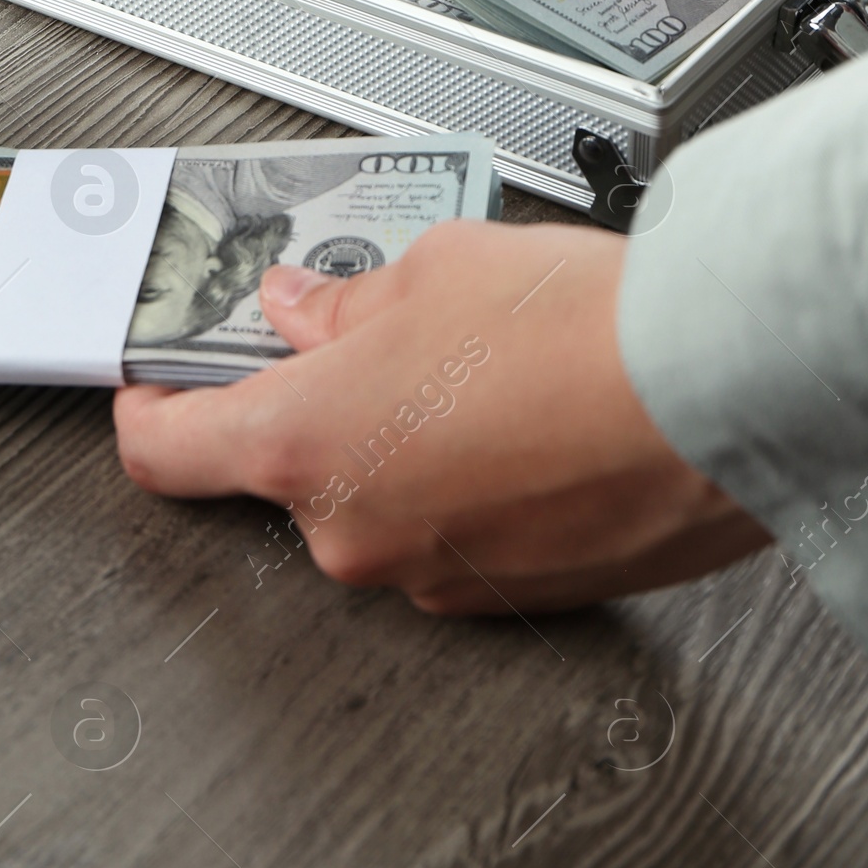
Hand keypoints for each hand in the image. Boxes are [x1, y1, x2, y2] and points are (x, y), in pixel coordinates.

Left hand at [112, 218, 767, 613]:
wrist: (720, 393)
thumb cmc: (581, 332)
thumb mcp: (432, 268)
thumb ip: (344, 301)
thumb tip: (309, 309)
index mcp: (305, 447)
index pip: (167, 453)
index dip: (147, 412)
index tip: (151, 387)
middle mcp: (357, 535)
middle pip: (292, 472)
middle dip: (326, 403)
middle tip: (380, 332)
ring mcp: (436, 580)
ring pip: (385, 503)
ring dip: (410, 444)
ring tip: (488, 365)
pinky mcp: (516, 599)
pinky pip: (461, 536)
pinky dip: (478, 485)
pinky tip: (533, 418)